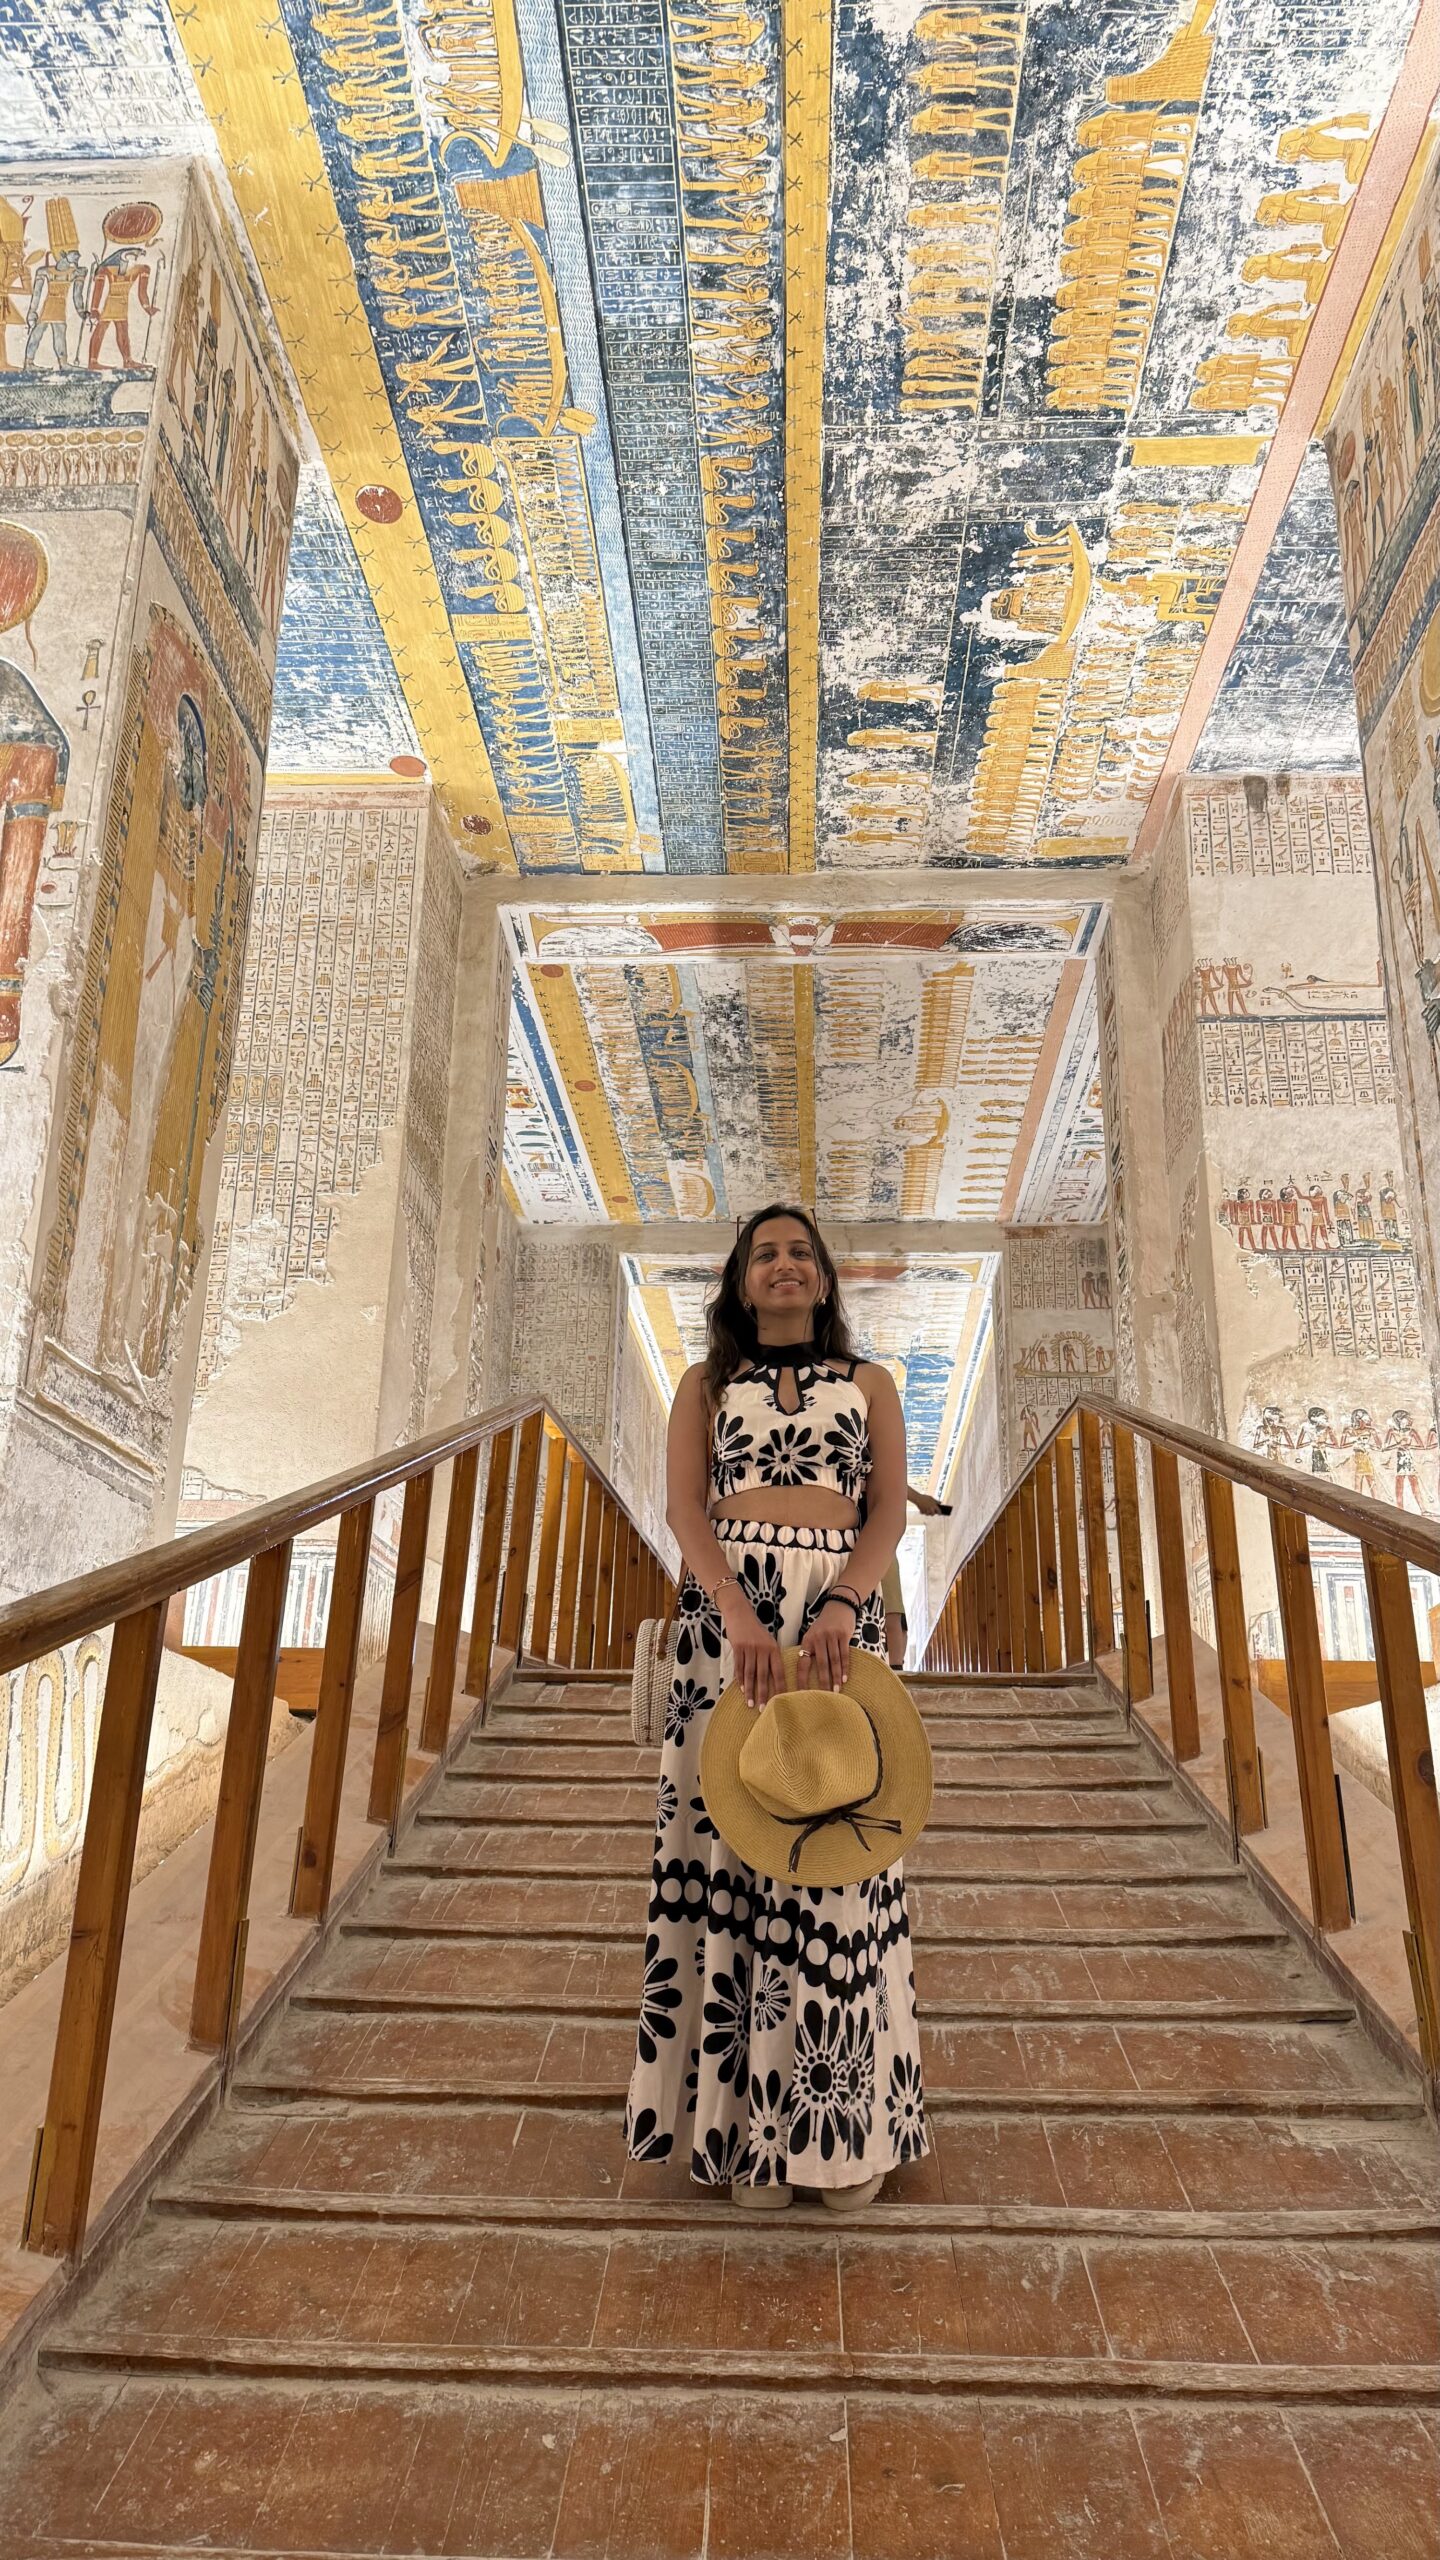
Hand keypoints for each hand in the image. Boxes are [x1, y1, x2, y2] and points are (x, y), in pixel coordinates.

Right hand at [718, 1588, 784, 1710]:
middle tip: (764, 1709)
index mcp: (774, 1649)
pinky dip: (740, 1680)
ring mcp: (750, 1649)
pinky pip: (739, 1667)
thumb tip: (774, 1680)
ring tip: (751, 1703)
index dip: (780, 1687)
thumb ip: (771, 1658)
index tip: (781, 1701)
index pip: (779, 1671)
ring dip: (750, 1690)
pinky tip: (741, 1690)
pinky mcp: (738, 1648)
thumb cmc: (756, 1631)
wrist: (740, 1614)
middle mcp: (763, 1650)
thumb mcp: (768, 1642)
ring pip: (750, 1674)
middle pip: (764, 1675)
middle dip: (764, 1693)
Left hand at [799, 1598, 854, 1692]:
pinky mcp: (843, 1635)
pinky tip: (845, 1678)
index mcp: (807, 1641)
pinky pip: (844, 1654)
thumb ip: (810, 1651)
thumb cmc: (824, 1626)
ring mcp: (831, 1636)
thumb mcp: (812, 1636)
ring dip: (835, 1677)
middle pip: (820, 1664)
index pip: (802, 1663)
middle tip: (824, 1696)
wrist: (838, 1607)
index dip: (802, 1679)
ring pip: (833, 1661)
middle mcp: (818, 1638)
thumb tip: (805, 1675)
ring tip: (836, 1690)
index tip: (802, 1694)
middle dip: (822, 1682)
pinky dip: (844, 1667)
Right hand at [911, 1490, 949, 1517]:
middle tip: (933, 1511)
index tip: (940, 1514)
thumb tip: (940, 1502)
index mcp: (934, 1506)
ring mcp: (926, 1511)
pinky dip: (924, 1512)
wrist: (918, 1498)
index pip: (939, 1511)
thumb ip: (936, 1501)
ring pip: (928, 1514)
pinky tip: (923, 1509)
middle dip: (933, 1513)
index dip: (940, 1513)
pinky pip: (924, 1513)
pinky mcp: (922, 1512)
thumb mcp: (931, 1498)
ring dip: (928, 1513)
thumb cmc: (925, 1497)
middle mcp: (930, 1509)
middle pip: (933, 1514)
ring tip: (927, 1509)